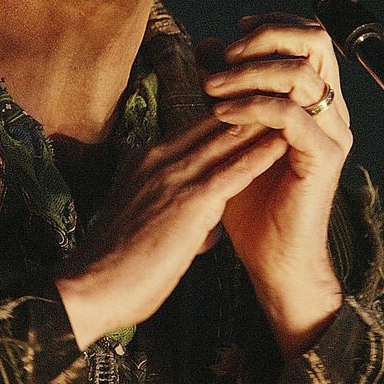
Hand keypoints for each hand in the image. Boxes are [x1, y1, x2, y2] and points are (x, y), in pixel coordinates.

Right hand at [54, 114, 288, 349]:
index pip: (191, 129)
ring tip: (291, 109)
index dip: (224, 119)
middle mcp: (156, 158)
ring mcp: (172, 176)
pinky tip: (284, 142)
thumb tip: (206, 225)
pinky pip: (234, 169)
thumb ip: (174, 212)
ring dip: (260, 122)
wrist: (92, 287)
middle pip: (211, 124)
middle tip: (279, 96)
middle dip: (246, 110)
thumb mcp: (141, 222)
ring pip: (225, 138)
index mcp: (141, 161)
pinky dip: (260, 153)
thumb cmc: (115, 266)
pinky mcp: (191, 201)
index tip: (252, 110)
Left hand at [204, 14, 352, 356]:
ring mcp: (331, 132)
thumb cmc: (251, 201)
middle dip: (266, 37)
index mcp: (314, 100)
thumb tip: (209, 45)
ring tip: (212, 88)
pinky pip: (291, 114)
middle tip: (225, 54)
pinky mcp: (322, 157)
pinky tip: (220, 114)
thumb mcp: (232, 133)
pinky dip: (251, 106)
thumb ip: (227, 90)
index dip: (270, 26)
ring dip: (250, 73)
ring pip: (301, 74)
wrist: (273, 258)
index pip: (307, 38)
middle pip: (316, 42)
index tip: (231, 34)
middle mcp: (330, 110)